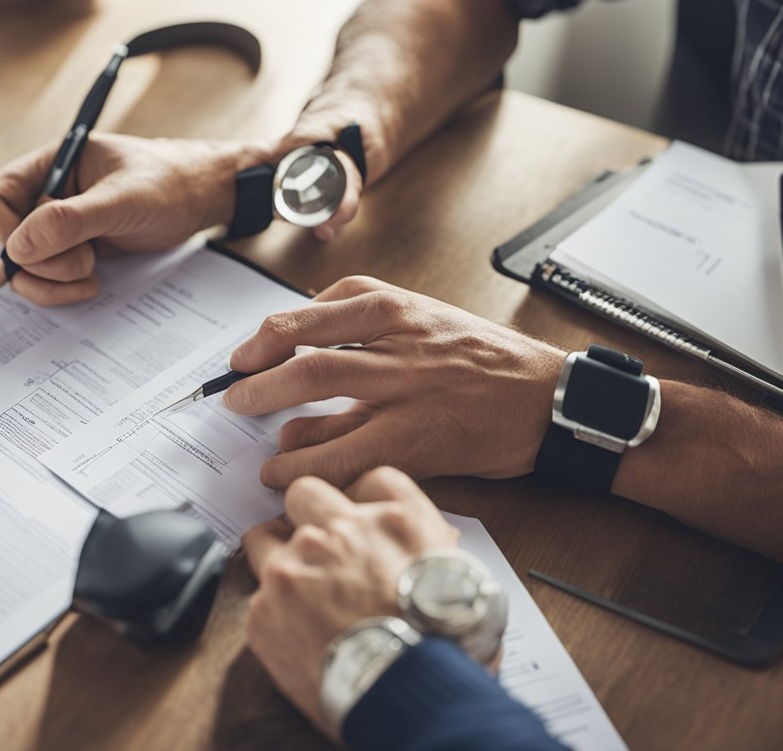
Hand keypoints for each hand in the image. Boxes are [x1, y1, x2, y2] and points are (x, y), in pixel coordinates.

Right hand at [0, 133, 265, 305]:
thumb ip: (70, 220)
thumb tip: (18, 247)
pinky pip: (45, 279)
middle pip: (6, 239)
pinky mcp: (72, 251)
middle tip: (84, 265)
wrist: (204, 199)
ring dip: (50, 283)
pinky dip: (59, 290)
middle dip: (40, 263)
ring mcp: (57, 226)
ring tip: (91, 276)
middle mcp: (46, 194)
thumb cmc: (170, 183)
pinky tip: (89, 286)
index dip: (7, 230)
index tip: (37, 250)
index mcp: (50, 164)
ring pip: (23, 266)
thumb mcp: (123, 199)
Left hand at [223, 276, 564, 487]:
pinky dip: (304, 463)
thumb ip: (363, 332)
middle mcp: (395, 341)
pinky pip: (344, 450)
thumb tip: (299, 354)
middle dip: (255, 377)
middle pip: (303, 351)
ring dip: (269, 413)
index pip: (310, 313)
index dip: (264, 337)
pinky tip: (283, 473)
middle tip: (233, 396)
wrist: (549, 399)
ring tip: (252, 439)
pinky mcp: (416, 437)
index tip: (242, 358)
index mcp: (395, 308)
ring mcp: (405, 388)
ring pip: (316, 390)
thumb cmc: (485, 363)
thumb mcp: (424, 322)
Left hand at [243, 469, 458, 735]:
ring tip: (296, 590)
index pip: (372, 479)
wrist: (409, 694)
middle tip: (317, 546)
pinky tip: (297, 635)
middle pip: (304, 492)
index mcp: (392, 521)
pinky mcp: (264, 608)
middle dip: (306, 513)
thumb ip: (435, 546)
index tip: (358, 517)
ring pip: (263, 538)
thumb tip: (430, 544)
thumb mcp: (464, 577)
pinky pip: (258, 596)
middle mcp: (338, 532)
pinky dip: (274, 612)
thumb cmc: (446, 645)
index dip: (363, 499)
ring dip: (278, 556)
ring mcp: (294, 566)